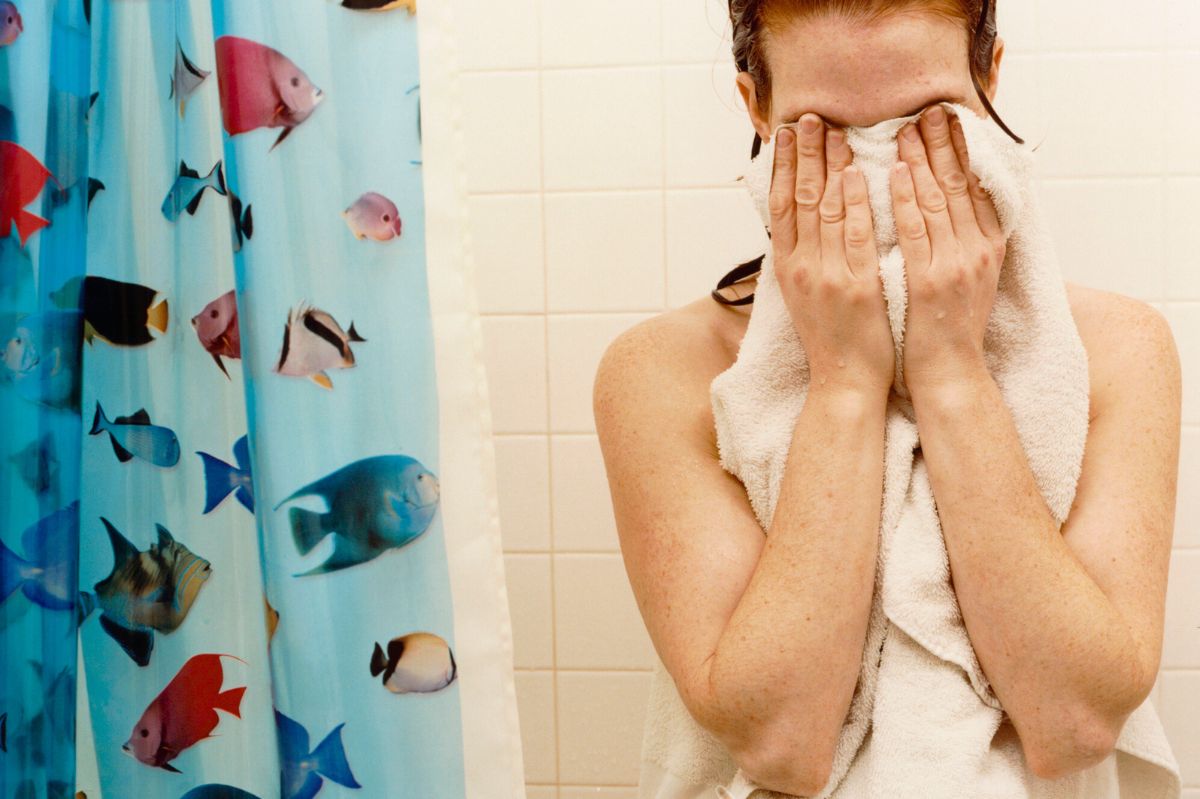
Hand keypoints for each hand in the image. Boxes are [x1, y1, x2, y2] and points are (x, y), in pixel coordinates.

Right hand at [770, 113, 894, 396]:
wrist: (846, 382)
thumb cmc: (832, 338)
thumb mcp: (806, 293)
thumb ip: (806, 254)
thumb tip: (805, 217)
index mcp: (787, 268)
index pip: (781, 206)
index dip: (784, 166)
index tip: (788, 133)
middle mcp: (802, 268)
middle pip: (800, 200)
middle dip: (806, 155)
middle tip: (811, 117)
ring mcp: (828, 276)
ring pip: (826, 209)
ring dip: (830, 166)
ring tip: (836, 131)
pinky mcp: (856, 286)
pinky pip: (856, 235)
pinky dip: (856, 201)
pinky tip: (858, 172)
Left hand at [891, 104, 1006, 392]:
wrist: (949, 375)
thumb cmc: (947, 328)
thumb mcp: (968, 278)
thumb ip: (963, 241)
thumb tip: (954, 205)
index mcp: (987, 247)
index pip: (977, 187)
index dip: (965, 151)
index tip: (952, 120)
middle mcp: (977, 251)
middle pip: (960, 185)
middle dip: (945, 144)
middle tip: (930, 109)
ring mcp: (956, 265)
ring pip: (938, 201)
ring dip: (922, 160)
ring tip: (907, 128)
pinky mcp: (931, 281)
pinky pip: (916, 231)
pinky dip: (907, 198)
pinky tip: (896, 172)